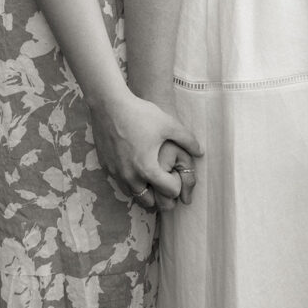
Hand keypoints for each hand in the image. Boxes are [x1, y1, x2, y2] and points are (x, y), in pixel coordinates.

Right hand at [89, 89, 202, 209]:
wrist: (109, 105)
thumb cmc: (140, 114)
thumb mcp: (168, 124)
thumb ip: (187, 140)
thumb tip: (200, 152)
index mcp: (148, 170)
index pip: (169, 192)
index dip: (177, 185)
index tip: (175, 174)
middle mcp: (131, 177)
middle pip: (149, 202)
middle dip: (159, 195)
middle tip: (164, 182)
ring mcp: (116, 173)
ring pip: (133, 194)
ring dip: (143, 190)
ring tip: (150, 176)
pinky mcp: (106, 166)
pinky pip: (120, 182)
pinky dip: (129, 180)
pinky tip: (133, 165)